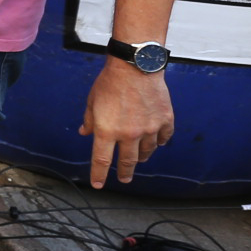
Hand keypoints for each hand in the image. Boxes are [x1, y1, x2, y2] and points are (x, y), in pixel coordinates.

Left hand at [81, 58, 175, 187]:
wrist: (135, 66)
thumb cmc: (110, 82)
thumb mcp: (92, 101)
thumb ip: (90, 120)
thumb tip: (85, 133)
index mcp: (107, 131)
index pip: (102, 161)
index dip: (99, 175)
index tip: (98, 184)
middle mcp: (129, 134)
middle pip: (127, 162)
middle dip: (125, 173)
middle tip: (124, 179)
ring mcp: (149, 129)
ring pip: (146, 152)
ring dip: (141, 157)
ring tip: (139, 159)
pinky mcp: (164, 120)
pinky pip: (163, 138)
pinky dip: (159, 142)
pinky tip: (157, 143)